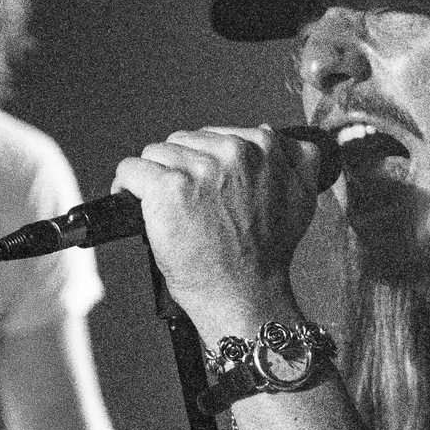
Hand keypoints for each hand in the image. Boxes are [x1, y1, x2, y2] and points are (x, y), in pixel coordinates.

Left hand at [113, 124, 327, 335]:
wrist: (245, 294)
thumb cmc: (266, 256)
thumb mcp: (302, 198)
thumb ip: (296, 160)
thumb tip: (273, 134)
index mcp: (263, 148)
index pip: (215, 135)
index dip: (205, 162)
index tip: (204, 188)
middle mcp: (233, 153)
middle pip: (183, 142)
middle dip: (181, 169)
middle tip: (189, 206)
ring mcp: (199, 170)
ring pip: (156, 154)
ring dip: (155, 179)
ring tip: (168, 209)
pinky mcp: (167, 188)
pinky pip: (131, 169)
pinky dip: (127, 187)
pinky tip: (136, 204)